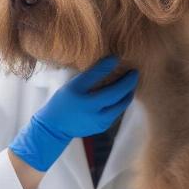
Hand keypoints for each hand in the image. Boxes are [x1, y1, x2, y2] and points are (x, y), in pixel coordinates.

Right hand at [10, 55, 137, 171]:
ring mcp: (101, 124)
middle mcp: (98, 116)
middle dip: (130, 87)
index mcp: (91, 103)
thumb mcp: (75, 85)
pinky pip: (115, 114)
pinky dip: (119, 103)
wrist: (54, 127)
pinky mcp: (101, 128)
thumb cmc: (62, 101)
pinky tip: (118, 96)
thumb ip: (94, 73)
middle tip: (134, 75)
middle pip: (121, 100)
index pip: (115, 90)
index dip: (126, 80)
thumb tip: (114, 59)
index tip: (132, 69)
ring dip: (126, 96)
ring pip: (120, 108)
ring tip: (128, 84)